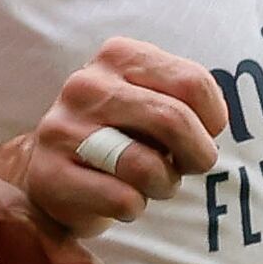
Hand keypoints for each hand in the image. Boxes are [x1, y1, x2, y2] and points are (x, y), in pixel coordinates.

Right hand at [0, 39, 231, 236]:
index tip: (205, 134)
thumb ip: (185, 99)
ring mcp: (62, 130)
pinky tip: (121, 199)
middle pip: (173, 120)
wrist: (54, 168)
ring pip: (147, 166)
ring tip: (153, 184)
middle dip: (197, 154)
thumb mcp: (153, 99)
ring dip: (165, 184)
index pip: (193, 82)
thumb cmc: (122, 134)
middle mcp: (86, 85)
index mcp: (118, 56)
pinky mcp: (50, 175)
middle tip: (190, 166)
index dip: (213, 119)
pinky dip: (135, 207)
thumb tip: (211, 127)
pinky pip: (122, 199)